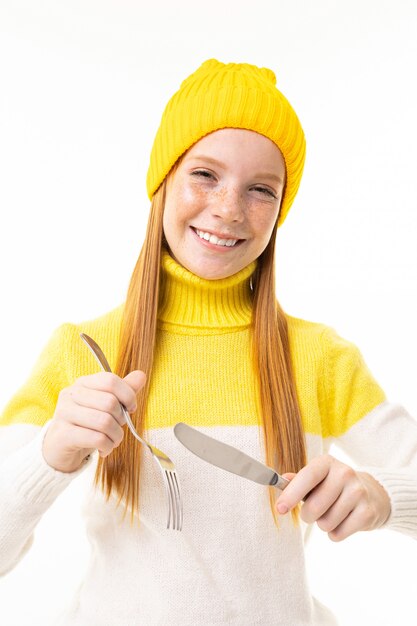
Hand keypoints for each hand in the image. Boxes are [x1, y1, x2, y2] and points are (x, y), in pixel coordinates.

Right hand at [42, 370, 145, 472]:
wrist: (59, 449)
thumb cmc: (86, 424)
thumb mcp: (106, 406)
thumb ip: (123, 391)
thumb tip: (141, 375)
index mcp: (83, 383)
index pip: (110, 381)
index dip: (127, 395)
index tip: (131, 408)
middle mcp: (71, 394)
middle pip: (109, 402)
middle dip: (121, 420)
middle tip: (118, 429)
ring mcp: (64, 413)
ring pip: (104, 422)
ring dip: (116, 436)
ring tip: (113, 442)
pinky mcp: (63, 434)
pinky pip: (96, 438)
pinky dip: (107, 446)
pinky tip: (104, 450)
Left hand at [275, 454, 390, 540]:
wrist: (371, 493)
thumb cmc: (334, 485)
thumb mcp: (317, 477)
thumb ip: (298, 480)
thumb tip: (282, 480)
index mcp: (327, 462)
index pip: (307, 477)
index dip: (291, 494)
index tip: (280, 509)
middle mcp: (344, 474)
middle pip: (314, 507)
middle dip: (308, 515)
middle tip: (313, 512)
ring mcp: (358, 492)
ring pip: (325, 523)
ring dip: (323, 524)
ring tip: (332, 513)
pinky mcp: (368, 512)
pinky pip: (338, 534)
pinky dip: (335, 533)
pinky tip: (343, 521)